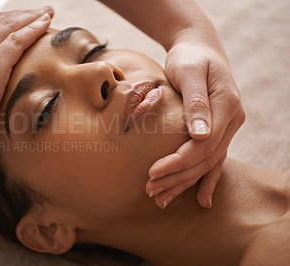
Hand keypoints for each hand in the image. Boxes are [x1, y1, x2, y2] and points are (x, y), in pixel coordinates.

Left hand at [146, 42, 245, 208]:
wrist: (199, 49)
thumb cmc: (190, 57)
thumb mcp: (189, 71)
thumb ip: (196, 101)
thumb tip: (201, 135)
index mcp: (227, 106)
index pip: (204, 145)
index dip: (178, 162)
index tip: (153, 172)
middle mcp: (232, 120)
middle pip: (205, 159)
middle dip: (177, 178)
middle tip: (150, 190)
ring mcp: (227, 128)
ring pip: (208, 163)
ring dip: (185, 183)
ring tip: (161, 198)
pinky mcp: (217, 131)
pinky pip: (213, 160)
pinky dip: (205, 180)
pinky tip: (201, 199)